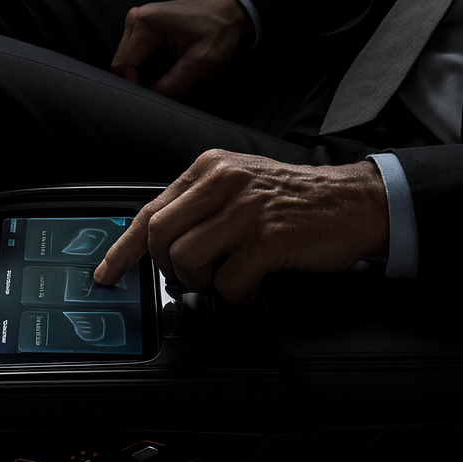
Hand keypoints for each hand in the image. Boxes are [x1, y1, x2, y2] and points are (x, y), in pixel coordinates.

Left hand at [93, 150, 390, 303]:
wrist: (354, 202)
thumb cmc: (297, 200)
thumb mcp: (242, 182)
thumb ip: (201, 203)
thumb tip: (160, 240)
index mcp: (210, 167)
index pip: (150, 209)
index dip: (124, 247)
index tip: (108, 271)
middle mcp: (223, 182)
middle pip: (160, 237)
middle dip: (169, 269)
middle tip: (193, 278)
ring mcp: (244, 210)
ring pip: (186, 260)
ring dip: (203, 283)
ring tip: (228, 277)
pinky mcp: (267, 240)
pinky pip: (227, 282)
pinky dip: (237, 293)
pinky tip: (253, 284)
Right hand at [110, 0, 251, 96]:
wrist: (227, 11)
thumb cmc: (218, 32)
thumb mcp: (201, 63)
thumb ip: (172, 84)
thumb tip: (149, 97)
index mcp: (146, 23)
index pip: (122, 67)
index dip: (136, 87)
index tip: (158, 96)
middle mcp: (135, 18)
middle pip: (122, 64)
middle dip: (141, 81)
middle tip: (168, 86)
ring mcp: (136, 21)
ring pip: (128, 62)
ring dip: (145, 74)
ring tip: (171, 74)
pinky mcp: (141, 27)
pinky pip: (136, 55)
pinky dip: (149, 67)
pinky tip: (167, 66)